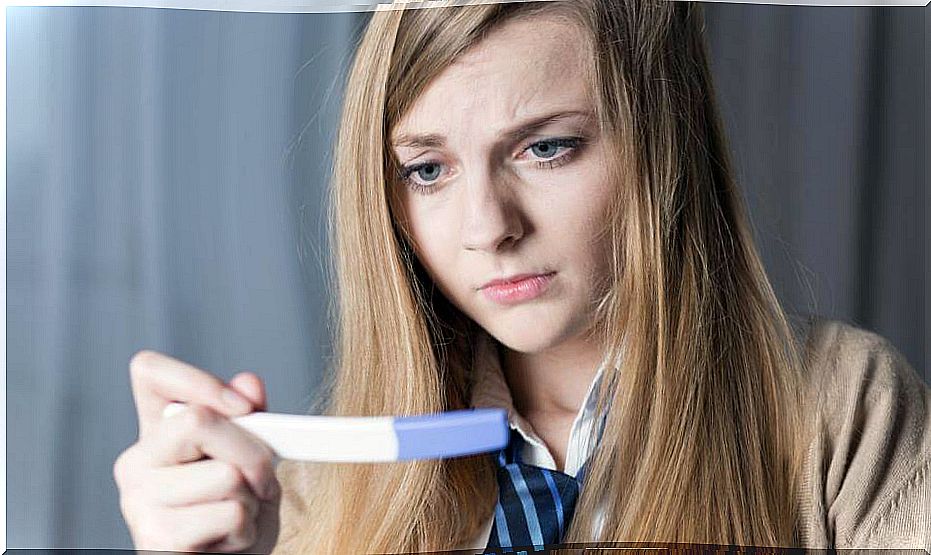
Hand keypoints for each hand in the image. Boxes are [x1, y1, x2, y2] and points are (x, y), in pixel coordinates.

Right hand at [113, 350, 280, 553]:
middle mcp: (136, 462)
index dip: (198, 378)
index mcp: (157, 431)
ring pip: (226, 473)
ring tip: (238, 515)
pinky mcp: (157, 540)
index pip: (150, 371)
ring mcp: (139, 502)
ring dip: (252, 498)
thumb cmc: (239, 510)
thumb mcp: (252, 457)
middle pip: (199, 419)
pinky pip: (231, 514)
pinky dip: (248, 529)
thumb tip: (249, 382)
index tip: (243, 407)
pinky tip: (228, 542)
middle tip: (262, 479)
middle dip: (252, 450)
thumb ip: (250, 419)